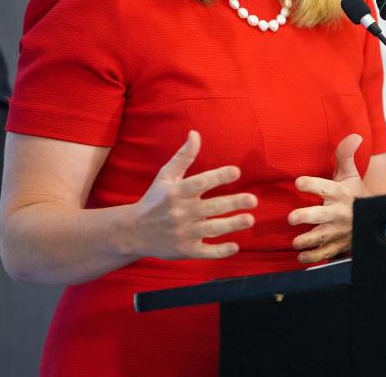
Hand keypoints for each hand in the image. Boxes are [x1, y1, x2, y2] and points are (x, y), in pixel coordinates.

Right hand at [129, 130, 256, 259]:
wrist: (132, 232)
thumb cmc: (155, 199)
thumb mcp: (166, 176)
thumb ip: (184, 156)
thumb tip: (195, 133)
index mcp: (176, 192)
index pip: (200, 183)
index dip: (218, 177)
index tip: (236, 171)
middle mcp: (180, 213)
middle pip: (211, 207)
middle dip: (234, 203)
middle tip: (253, 200)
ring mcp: (183, 233)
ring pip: (212, 229)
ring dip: (232, 225)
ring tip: (250, 219)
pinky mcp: (184, 250)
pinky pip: (205, 252)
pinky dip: (220, 251)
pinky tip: (235, 246)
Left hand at [289, 134, 369, 263]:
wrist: (376, 220)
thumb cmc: (356, 194)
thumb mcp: (351, 174)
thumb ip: (345, 155)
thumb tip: (355, 135)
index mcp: (340, 193)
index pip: (325, 187)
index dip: (311, 184)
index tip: (299, 182)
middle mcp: (338, 212)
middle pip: (321, 215)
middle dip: (306, 217)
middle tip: (292, 218)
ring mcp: (338, 231)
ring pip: (321, 237)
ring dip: (307, 241)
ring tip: (295, 242)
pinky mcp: (337, 245)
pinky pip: (325, 254)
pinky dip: (313, 257)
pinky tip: (301, 256)